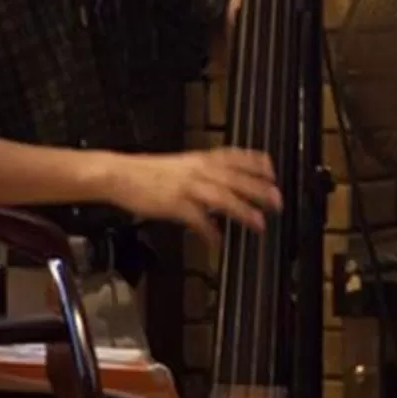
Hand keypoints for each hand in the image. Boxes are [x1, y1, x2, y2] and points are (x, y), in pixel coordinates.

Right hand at [111, 146, 281, 246]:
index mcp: (199, 159)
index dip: (256, 163)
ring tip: (259, 223)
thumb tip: (221, 185)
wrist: (119, 174)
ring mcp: (187, 187)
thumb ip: (202, 173)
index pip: (234, 157)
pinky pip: (198, 219)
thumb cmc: (146, 172)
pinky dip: (209, 231)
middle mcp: (198, 170)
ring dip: (243, 210)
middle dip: (258, 189)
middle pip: (235, 178)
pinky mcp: (175, 204)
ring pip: (222, 197)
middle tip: (277, 200)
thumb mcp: (180, 165)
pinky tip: (218, 241)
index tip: (273, 171)